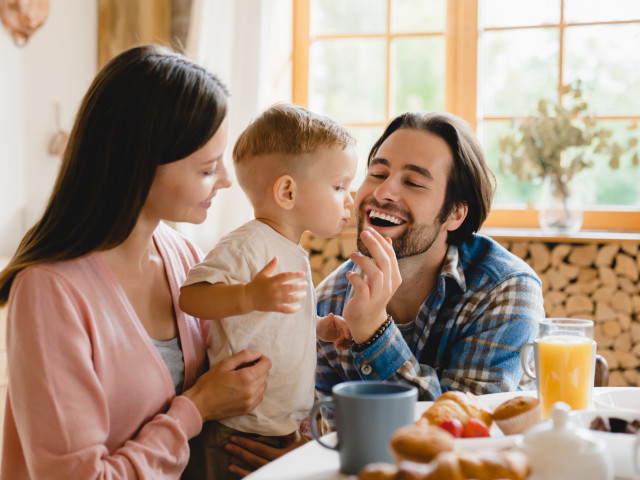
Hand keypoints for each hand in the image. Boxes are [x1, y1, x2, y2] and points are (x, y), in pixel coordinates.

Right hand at [182, 350, 270, 421]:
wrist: (199, 405)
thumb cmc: (209, 383)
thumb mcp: (224, 364)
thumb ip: (243, 356)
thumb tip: (257, 354)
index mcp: (246, 377)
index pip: (267, 365)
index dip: (262, 359)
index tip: (254, 358)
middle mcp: (252, 391)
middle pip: (266, 375)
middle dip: (259, 368)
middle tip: (246, 366)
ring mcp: (250, 402)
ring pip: (263, 386)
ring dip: (258, 379)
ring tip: (244, 377)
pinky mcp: (247, 409)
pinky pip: (259, 397)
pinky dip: (256, 390)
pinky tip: (244, 388)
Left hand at [224, 432, 307, 477]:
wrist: (314, 464)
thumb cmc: (307, 450)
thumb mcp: (299, 440)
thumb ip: (287, 433)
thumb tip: (276, 421)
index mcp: (282, 455)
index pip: (260, 449)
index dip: (246, 444)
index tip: (234, 438)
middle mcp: (277, 466)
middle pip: (255, 460)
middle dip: (240, 453)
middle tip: (227, 446)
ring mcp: (275, 473)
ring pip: (255, 471)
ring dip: (240, 469)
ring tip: (229, 465)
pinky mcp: (274, 476)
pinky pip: (258, 478)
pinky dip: (247, 476)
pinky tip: (237, 474)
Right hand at [246, 256, 306, 312]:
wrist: (247, 298)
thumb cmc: (256, 284)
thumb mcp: (262, 273)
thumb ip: (270, 266)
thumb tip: (277, 257)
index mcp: (272, 280)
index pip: (287, 276)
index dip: (296, 274)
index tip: (303, 274)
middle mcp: (275, 290)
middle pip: (291, 287)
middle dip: (300, 285)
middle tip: (306, 284)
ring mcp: (275, 299)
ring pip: (291, 298)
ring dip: (299, 296)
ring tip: (304, 294)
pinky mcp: (275, 307)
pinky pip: (286, 309)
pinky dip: (294, 309)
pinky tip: (298, 306)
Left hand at [316, 313, 351, 349]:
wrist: (319, 329)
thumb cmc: (321, 324)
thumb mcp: (324, 322)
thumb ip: (328, 319)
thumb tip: (331, 314)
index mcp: (340, 321)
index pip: (346, 325)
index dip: (347, 331)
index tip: (347, 337)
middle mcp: (343, 326)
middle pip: (349, 333)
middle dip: (344, 339)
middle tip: (337, 343)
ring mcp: (343, 332)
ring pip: (348, 339)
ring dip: (344, 344)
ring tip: (337, 346)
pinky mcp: (341, 337)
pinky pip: (346, 342)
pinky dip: (345, 346)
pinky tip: (341, 348)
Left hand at [343, 227, 401, 342]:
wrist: (367, 323)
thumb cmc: (372, 296)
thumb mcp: (381, 278)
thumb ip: (384, 261)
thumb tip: (387, 239)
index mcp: (394, 279)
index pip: (390, 256)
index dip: (380, 241)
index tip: (369, 229)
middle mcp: (388, 287)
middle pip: (384, 262)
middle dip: (374, 245)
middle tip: (363, 233)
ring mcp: (377, 296)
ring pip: (375, 274)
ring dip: (363, 261)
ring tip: (352, 255)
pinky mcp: (365, 303)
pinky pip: (361, 286)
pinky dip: (354, 277)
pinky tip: (349, 274)